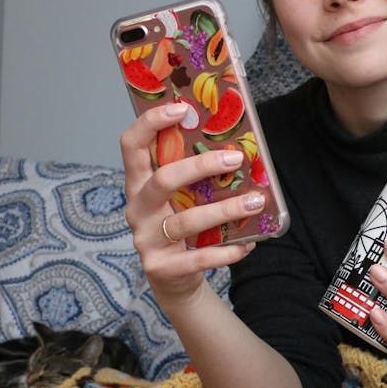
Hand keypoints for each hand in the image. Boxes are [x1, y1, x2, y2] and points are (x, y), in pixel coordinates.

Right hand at [119, 103, 262, 305]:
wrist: (175, 279)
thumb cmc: (184, 226)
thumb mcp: (184, 197)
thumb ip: (197, 176)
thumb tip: (240, 146)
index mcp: (139, 184)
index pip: (131, 146)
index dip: (150, 123)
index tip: (181, 108)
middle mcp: (137, 209)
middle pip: (162, 180)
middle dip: (200, 166)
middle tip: (235, 159)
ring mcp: (145, 239)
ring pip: (187, 221)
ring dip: (226, 210)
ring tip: (255, 201)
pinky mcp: (160, 267)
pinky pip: (198, 257)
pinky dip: (227, 251)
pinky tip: (248, 244)